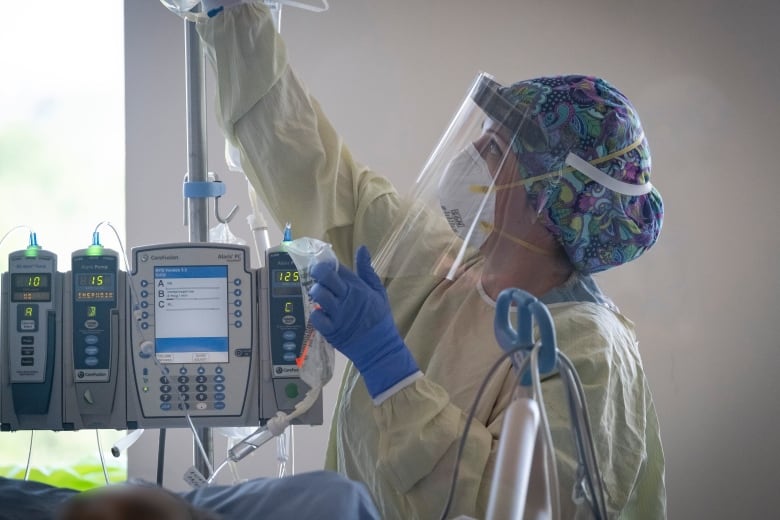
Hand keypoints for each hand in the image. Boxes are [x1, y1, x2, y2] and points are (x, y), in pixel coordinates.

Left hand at [309, 246, 418, 398]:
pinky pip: (316, 316)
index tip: (323, 264)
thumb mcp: (378, 291)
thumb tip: (362, 248)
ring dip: (315, 292)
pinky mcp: (332, 330)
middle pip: (325, 276)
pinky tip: (320, 314)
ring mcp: (338, 314)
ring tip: (318, 295)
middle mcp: (347, 298)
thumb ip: (367, 270)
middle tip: (316, 275)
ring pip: (318, 294)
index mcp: (357, 287)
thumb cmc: (379, 318)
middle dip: (317, 271)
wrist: (380, 347)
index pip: (337, 267)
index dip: (327, 263)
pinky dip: (316, 314)